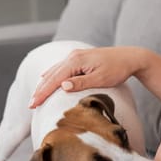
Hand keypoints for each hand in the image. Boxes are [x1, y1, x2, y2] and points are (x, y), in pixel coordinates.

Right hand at [29, 46, 145, 107]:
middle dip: (40, 90)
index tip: (33, 105)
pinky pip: (61, 67)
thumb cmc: (117, 70)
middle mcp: (73, 56)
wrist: (130, 57)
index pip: (54, 79)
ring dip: (44, 83)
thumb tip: (63, 86)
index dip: (43, 93)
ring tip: (36, 96)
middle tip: (30, 105)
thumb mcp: (100, 79)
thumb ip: (81, 83)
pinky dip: (51, 75)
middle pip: (51, 75)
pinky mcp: (80, 57)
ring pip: (54, 71)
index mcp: (76, 61)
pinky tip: (45, 78)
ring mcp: (76, 55)